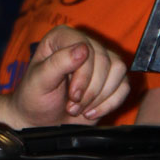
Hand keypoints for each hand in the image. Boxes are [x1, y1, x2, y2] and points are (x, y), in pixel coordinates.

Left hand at [8, 26, 128, 127]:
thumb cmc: (35, 98)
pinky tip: (91, 112)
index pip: (86, 47)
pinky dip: (110, 104)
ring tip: (80, 109)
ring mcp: (99, 61)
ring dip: (100, 97)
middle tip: (72, 107)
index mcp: (63, 37)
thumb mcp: (39, 81)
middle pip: (105, 60)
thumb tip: (83, 49)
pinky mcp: (111, 79)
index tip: (72, 96)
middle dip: (91, 90)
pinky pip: (124, 86)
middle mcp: (84, 44)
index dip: (84, 74)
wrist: (41, 122)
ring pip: (118, 70)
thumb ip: (58, 63)